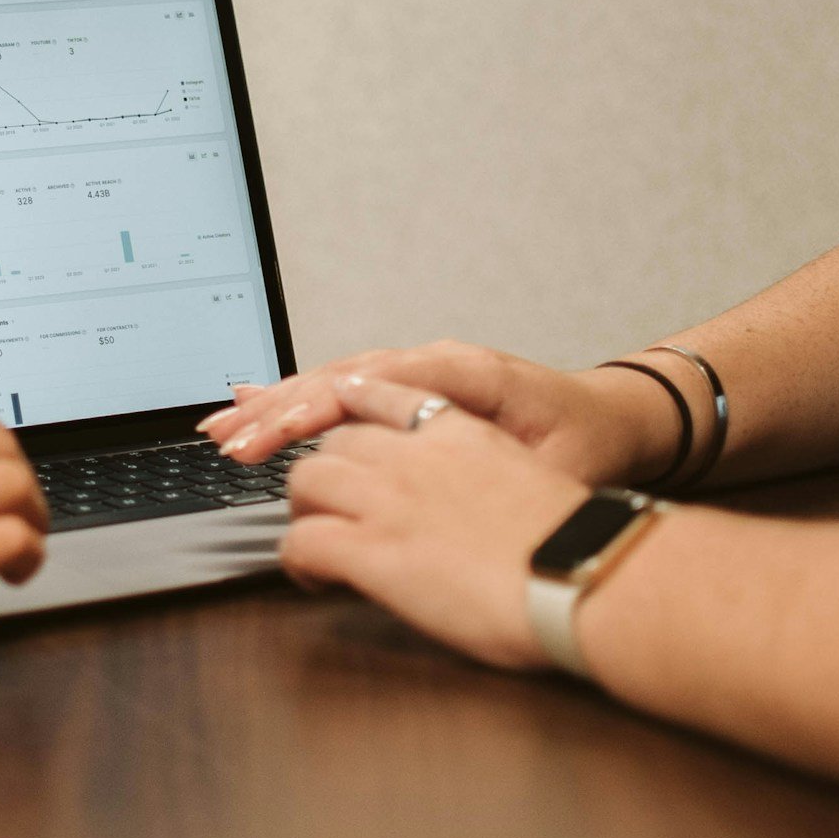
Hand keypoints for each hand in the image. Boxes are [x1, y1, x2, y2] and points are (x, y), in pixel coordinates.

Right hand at [200, 340, 679, 485]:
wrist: (615, 422)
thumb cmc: (587, 445)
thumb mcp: (550, 463)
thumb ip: (488, 464)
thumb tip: (426, 473)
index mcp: (460, 371)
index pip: (367, 384)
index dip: (310, 408)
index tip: (266, 435)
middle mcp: (432, 364)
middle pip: (338, 379)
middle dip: (275, 409)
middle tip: (224, 440)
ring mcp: (420, 375)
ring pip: (335, 383)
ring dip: (277, 406)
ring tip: (223, 426)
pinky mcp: (414, 393)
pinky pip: (347, 392)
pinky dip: (301, 402)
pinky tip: (259, 404)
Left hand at [279, 378, 595, 671]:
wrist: (586, 573)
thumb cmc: (575, 544)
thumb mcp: (532, 481)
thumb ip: (486, 474)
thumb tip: (468, 502)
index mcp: (459, 432)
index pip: (385, 393)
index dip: (346, 400)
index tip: (326, 406)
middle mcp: (416, 454)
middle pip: (335, 438)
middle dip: (322, 469)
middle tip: (323, 504)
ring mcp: (389, 498)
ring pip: (307, 479)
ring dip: (304, 510)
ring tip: (315, 540)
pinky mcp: (372, 548)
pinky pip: (304, 540)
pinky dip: (298, 559)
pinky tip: (313, 577)